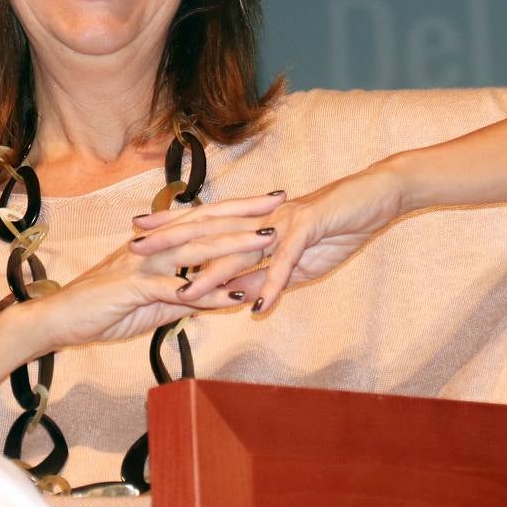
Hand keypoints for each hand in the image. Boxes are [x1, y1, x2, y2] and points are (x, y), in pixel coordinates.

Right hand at [30, 213, 277, 349]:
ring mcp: (144, 264)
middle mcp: (153, 246)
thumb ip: (184, 296)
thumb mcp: (152, 303)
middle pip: (205, 223)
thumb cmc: (102, 309)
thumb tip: (218, 296)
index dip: (237, 207)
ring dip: (234, 245)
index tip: (270, 199)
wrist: (57, 319)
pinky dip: (208, 294)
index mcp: (158, 243)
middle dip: (245, 213)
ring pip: (195, 250)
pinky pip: (177, 290)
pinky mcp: (134, 288)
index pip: (204, 218)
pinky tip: (235, 296)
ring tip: (267, 240)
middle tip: (280, 202)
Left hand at [128, 166, 406, 314]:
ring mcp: (282, 223)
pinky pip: (286, 263)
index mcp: (253, 221)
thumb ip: (263, 276)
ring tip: (185, 293)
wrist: (374, 198)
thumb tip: (234, 296)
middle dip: (168, 243)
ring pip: (240, 250)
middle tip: (132, 252)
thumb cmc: (335, 225)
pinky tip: (259, 308)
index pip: (202, 225)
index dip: (167, 230)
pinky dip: (272, 285)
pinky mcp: (307, 230)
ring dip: (213, 273)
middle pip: (207, 231)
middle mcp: (260, 218)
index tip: (133, 238)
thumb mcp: (294, 260)